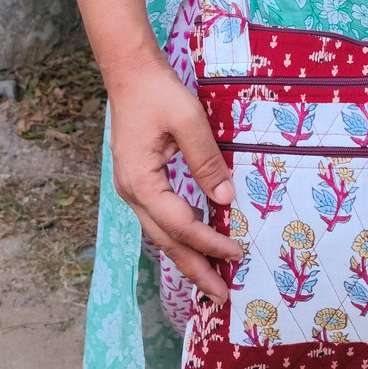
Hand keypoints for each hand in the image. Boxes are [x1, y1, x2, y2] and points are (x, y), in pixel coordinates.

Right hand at [106, 51, 242, 300]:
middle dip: (195, 269)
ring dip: (187, 256)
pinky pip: (161, 217)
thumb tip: (226, 199)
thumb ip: (207, 161)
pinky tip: (196, 242)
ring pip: (162, 233)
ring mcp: (132, 189)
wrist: (130, 73)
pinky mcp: (140, 181)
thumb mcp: (188, 122)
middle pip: (166, 241)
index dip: (210, 242)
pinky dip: (180, 235)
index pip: (181, 225)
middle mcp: (132, 193)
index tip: (237, 254)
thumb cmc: (158, 93)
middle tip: (222, 296)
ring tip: (212, 279)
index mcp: (141, 183)